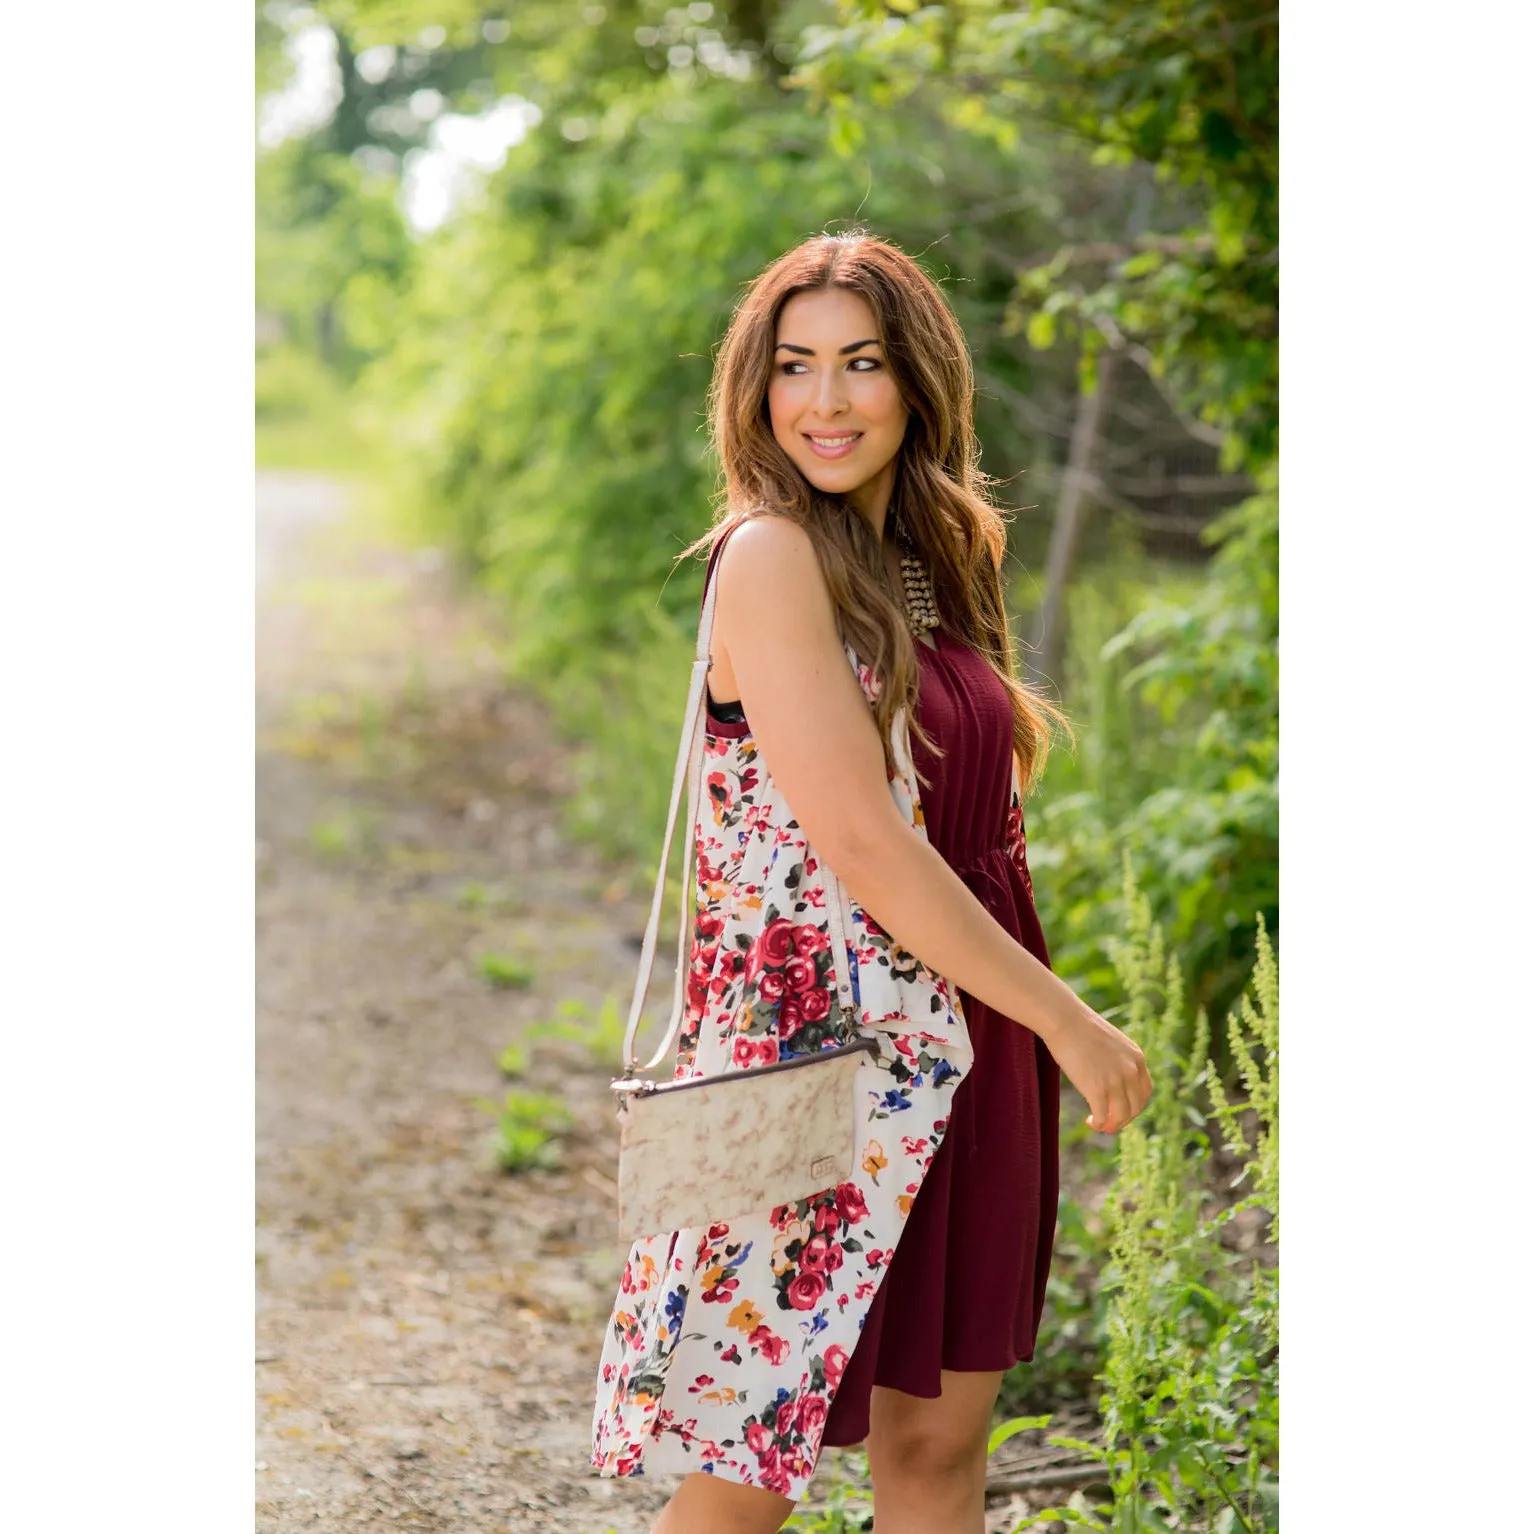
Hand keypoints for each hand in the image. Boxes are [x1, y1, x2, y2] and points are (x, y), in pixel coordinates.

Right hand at [1044, 1003, 1152, 1134]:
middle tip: (1109, 1122)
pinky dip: (1098, 1124)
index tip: (1121, 1110)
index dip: (1134, 1106)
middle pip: (1135, 1107)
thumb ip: (1119, 1062)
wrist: (1065, 1020)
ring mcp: (1115, 1081)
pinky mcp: (1097, 1090)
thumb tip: (1112, 1082)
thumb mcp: (1112, 1044)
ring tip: (1098, 1124)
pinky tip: (1090, 1121)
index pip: (1145, 1092)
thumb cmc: (1081, 1028)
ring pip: (1121, 1116)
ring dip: (1111, 1125)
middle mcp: (1131, 1071)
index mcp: (1137, 1059)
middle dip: (1123, 1119)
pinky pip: (1103, 1117)